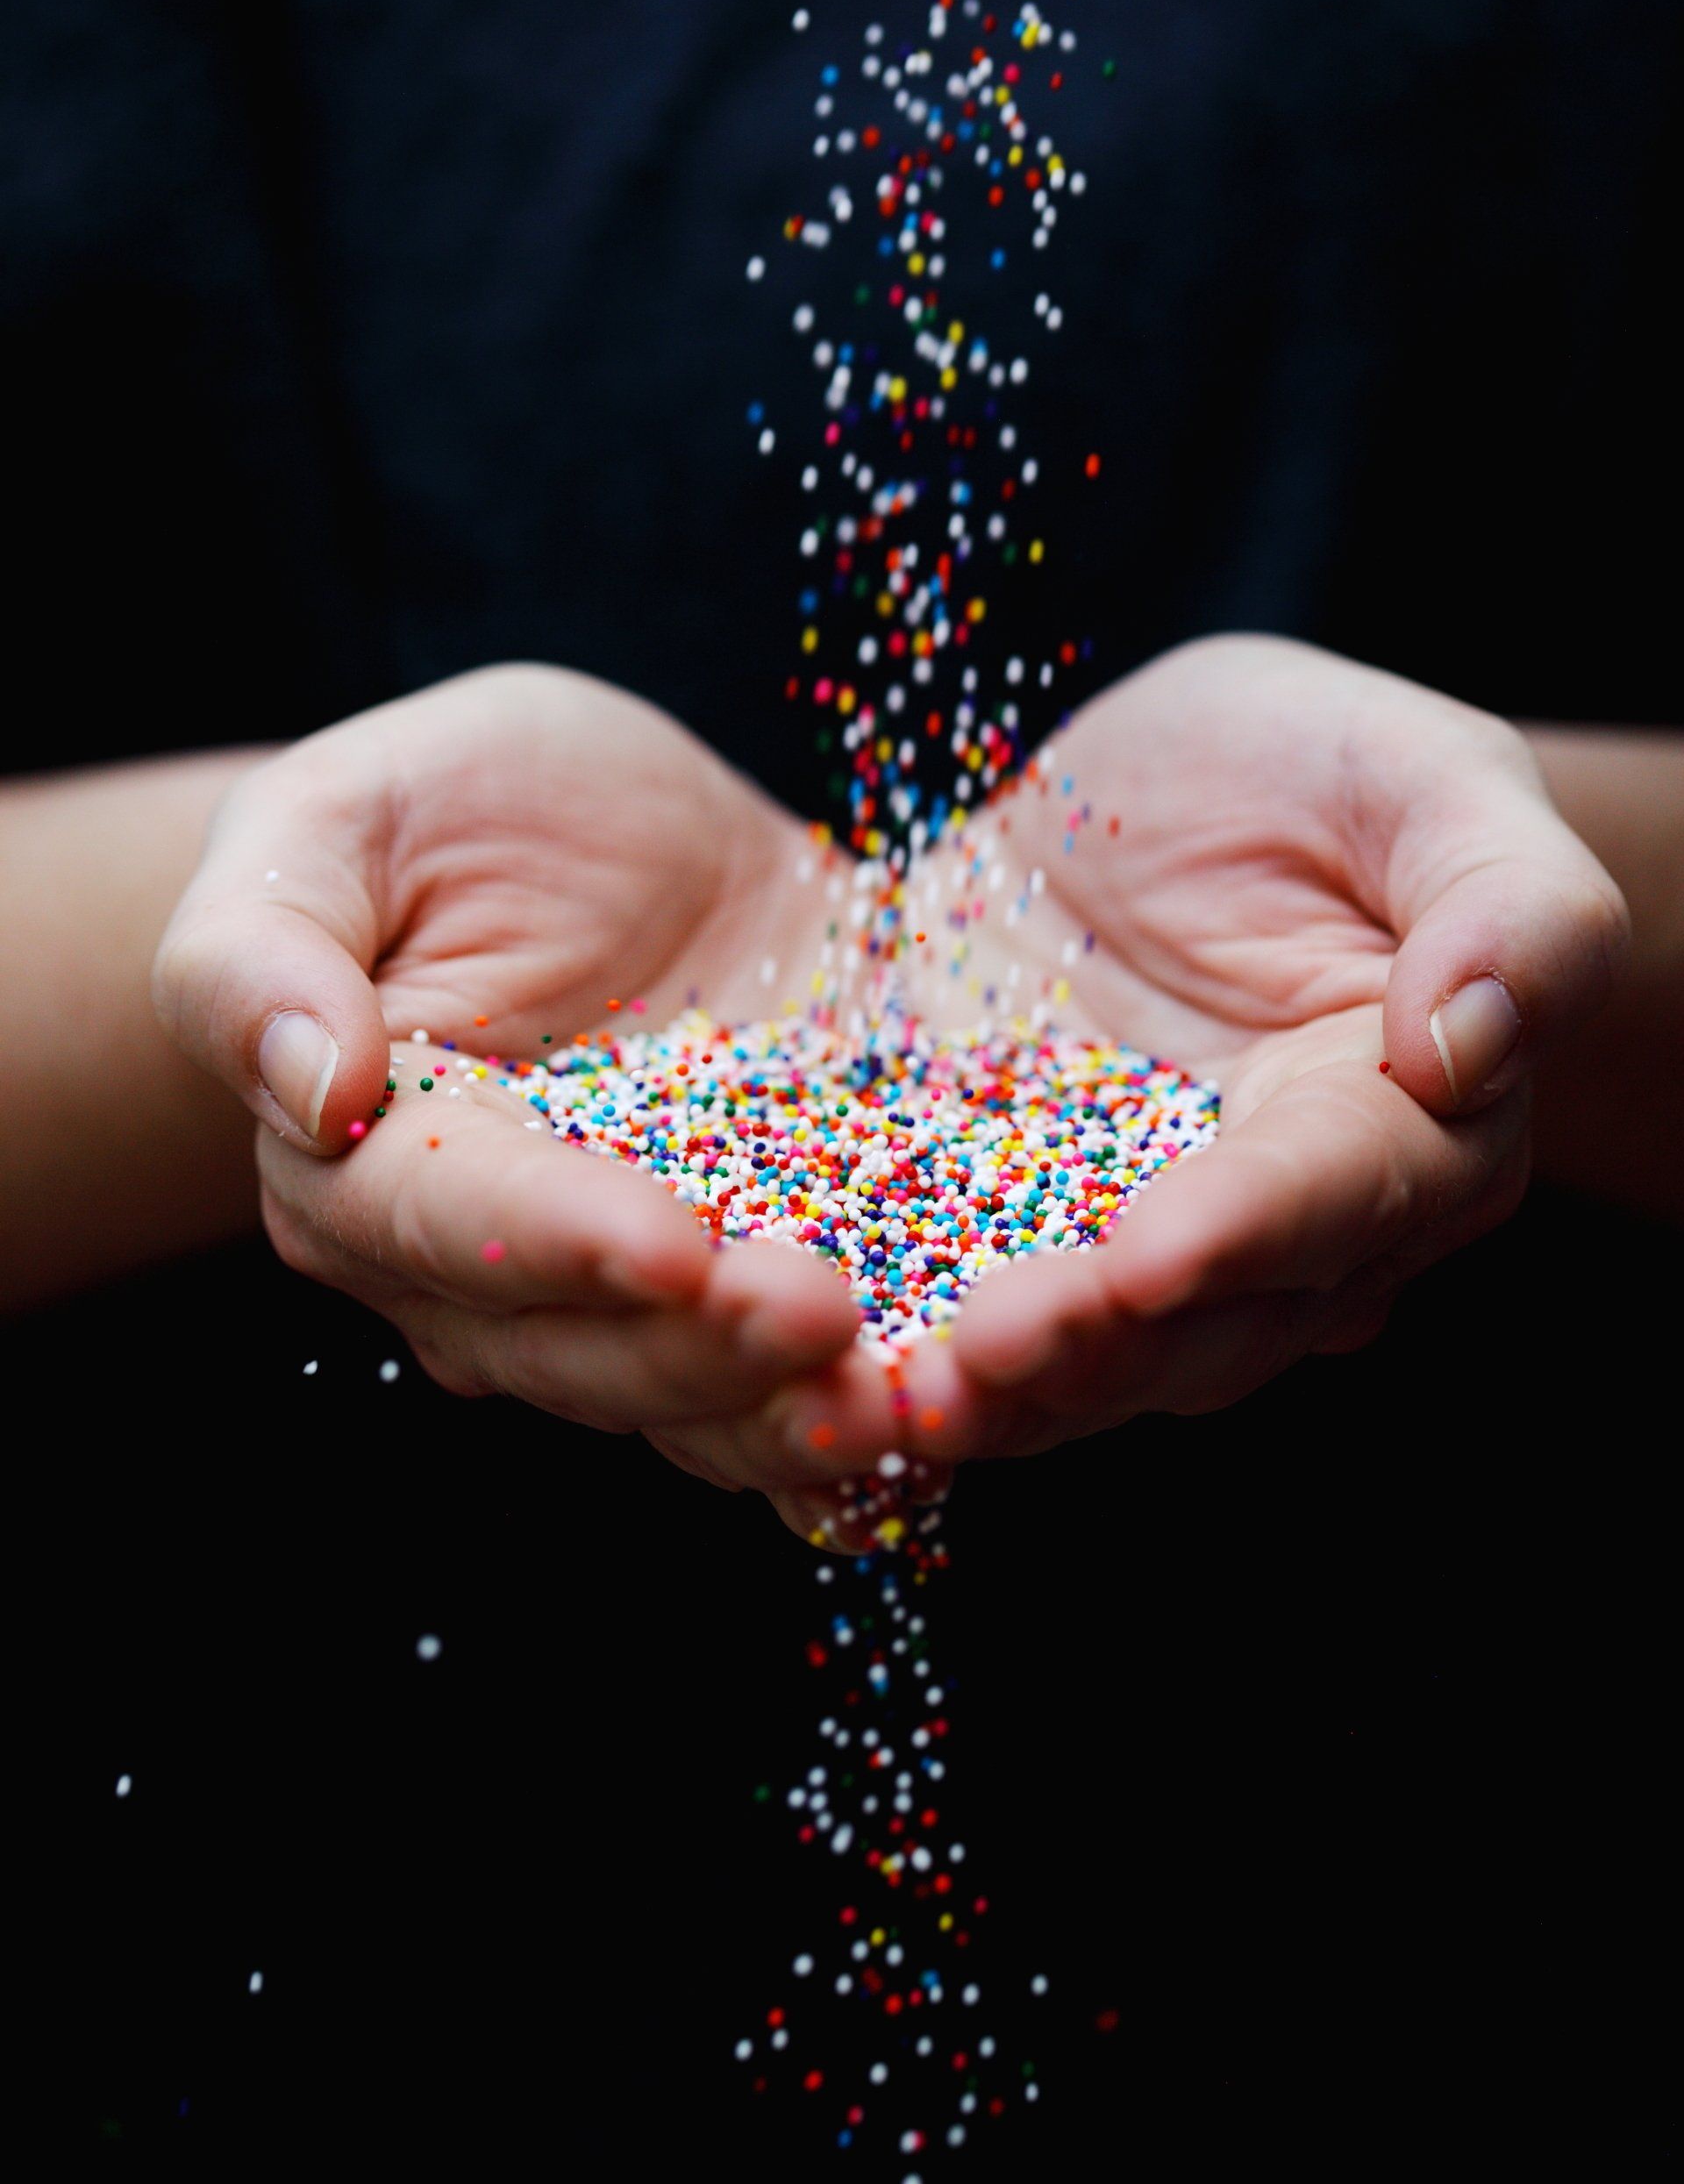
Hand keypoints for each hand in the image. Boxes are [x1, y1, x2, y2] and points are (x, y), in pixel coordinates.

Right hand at [152, 665, 896, 1486]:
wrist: (623, 842)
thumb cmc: (449, 811)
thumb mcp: (337, 821)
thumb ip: (264, 950)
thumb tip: (310, 1094)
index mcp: (373, 1167)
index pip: (455, 1224)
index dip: (563, 1243)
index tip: (673, 1245)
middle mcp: (495, 1276)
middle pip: (588, 1347)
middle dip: (708, 1346)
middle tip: (827, 1311)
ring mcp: (641, 1301)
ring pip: (703, 1400)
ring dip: (802, 1416)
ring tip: (914, 1397)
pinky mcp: (764, 1291)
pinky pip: (806, 1389)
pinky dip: (877, 1428)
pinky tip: (959, 1423)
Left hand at [872, 635, 1628, 1473]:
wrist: (1146, 804)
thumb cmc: (1313, 772)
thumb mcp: (1422, 777)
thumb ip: (1506, 902)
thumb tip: (1473, 1044)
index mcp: (1398, 1126)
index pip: (1334, 1193)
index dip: (1247, 1229)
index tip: (1152, 1251)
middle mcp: (1273, 1236)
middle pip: (1197, 1324)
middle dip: (1090, 1346)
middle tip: (980, 1350)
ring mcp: (1122, 1251)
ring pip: (1073, 1359)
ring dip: (982, 1389)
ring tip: (880, 1393)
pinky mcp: (993, 1240)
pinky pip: (945, 1315)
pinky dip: (884, 1355)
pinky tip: (802, 1375)